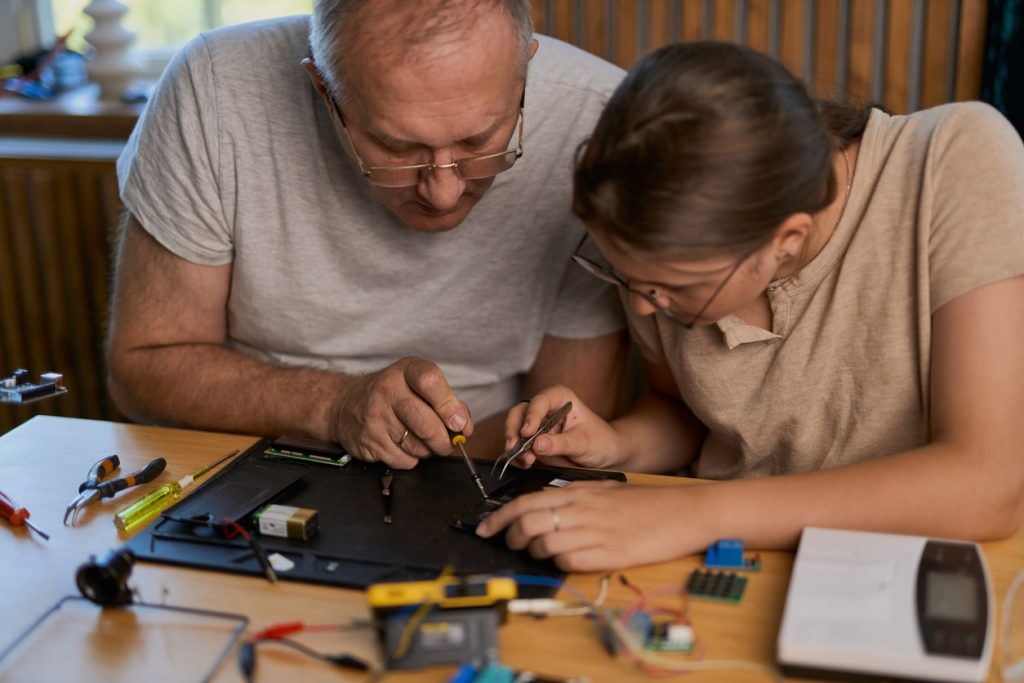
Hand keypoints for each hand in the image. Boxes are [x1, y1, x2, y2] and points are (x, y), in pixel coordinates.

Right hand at [330, 357, 471, 468]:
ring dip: (427, 451)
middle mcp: (387, 390)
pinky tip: (402, 445)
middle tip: (447, 443)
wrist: (343, 403)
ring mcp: (375, 416)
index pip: (431, 382)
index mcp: (405, 371)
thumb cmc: (390, 393)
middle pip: (427, 424)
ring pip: (417, 447)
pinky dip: (410, 459)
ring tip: (420, 440)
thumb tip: (464, 426)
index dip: (450, 406)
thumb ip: (445, 401)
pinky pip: (402, 460)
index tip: (460, 424)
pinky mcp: (368, 440)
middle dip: (445, 441)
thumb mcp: (416, 384)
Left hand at [476, 481, 704, 571]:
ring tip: (540, 551)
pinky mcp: (607, 555)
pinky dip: (558, 563)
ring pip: (543, 543)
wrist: (683, 512)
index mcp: (577, 492)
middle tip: (509, 542)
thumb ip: (572, 497)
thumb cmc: (644, 504)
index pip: (524, 502)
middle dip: (509, 536)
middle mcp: (581, 510)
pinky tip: (566, 559)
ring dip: (534, 551)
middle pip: (526, 522)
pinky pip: (568, 561)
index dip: (498, 518)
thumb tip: (542, 508)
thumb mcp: (603, 490)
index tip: (484, 528)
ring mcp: (593, 533)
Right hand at [504, 386, 626, 470]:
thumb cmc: (600, 441)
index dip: (531, 415)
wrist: (605, 456)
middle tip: (514, 445)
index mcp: (560, 398)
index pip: (540, 401)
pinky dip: (517, 456)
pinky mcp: (534, 443)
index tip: (528, 432)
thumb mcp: (584, 442)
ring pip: (515, 430)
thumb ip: (560, 443)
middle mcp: (545, 409)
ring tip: (525, 460)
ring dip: (514, 445)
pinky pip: (519, 447)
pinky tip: (524, 464)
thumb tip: (537, 444)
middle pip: (520, 413)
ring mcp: (538, 427)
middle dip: (514, 429)